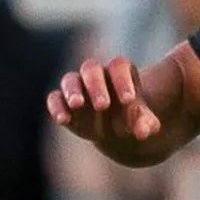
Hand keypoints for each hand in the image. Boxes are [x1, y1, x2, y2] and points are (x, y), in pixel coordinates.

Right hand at [48, 57, 162, 163]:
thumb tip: (143, 133)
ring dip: (72, 92)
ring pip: (70, 80)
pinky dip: (56, 107)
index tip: (128, 100)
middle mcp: (96, 74)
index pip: (119, 66)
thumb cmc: (132, 119)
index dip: (123, 81)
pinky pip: (55, 98)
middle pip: (91, 68)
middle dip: (96, 86)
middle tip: (103, 106)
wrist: (115, 130)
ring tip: (77, 105)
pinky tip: (62, 120)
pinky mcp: (63, 102)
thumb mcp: (144, 122)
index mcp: (120, 72)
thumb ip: (145, 124)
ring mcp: (78, 87)